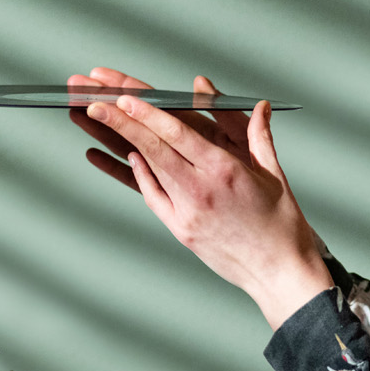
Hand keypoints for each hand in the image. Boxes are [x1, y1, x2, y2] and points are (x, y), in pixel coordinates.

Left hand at [77, 73, 329, 329]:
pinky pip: (151, 196)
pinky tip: (117, 154)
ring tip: (87, 120)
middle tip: (89, 100)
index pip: (177, 134)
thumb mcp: (273, 173)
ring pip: (145, 169)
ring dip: (114, 143)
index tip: (122, 96)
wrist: (279, 274)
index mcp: (224, 170)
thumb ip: (258, 135)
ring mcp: (186, 212)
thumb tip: (259, 104)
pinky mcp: (180, 230)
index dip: (147, 114)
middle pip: (152, 148)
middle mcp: (200, 190)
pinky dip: (135, 173)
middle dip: (117, 121)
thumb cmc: (282, 222)